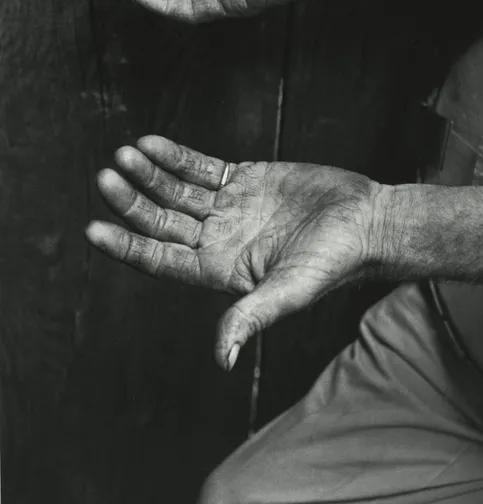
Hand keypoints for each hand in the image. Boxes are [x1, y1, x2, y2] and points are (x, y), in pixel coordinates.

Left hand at [85, 136, 383, 368]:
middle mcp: (218, 238)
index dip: (127, 245)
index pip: (160, 260)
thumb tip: (222, 359)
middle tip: (105, 179)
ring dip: (150, 174)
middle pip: (162, 221)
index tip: (93, 229)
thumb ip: (253, 315)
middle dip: (132, 202)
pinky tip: (151, 144)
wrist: (369, 221)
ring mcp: (230, 207)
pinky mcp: (246, 178)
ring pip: (177, 189)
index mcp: (220, 270)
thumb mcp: (292, 290)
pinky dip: (176, 156)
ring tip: (123, 155)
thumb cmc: (336, 261)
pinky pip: (202, 166)